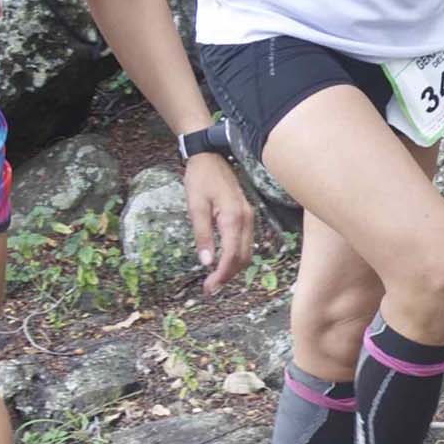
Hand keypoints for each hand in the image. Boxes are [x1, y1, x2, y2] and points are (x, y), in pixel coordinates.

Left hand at [184, 153, 255, 292]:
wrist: (210, 156)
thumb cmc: (200, 178)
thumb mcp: (195, 206)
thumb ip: (202, 234)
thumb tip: (206, 262)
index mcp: (233, 218)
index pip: (232, 255)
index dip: (222, 275)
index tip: (209, 288)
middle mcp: (246, 219)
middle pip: (243, 257)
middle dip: (228, 276)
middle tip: (210, 288)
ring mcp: (249, 217)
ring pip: (247, 251)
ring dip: (233, 268)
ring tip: (215, 278)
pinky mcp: (246, 215)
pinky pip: (246, 242)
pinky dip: (236, 256)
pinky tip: (223, 261)